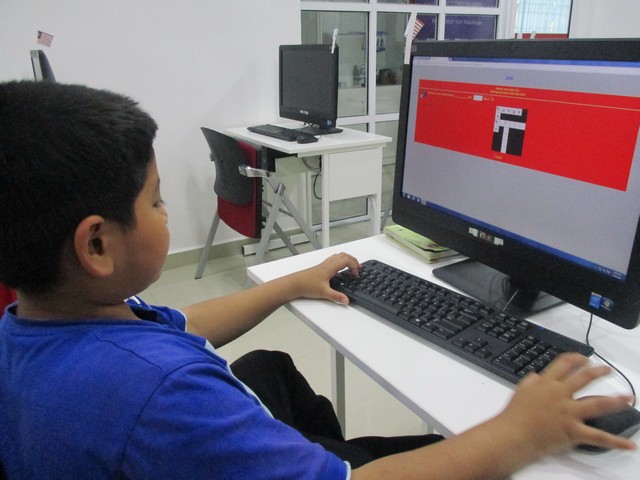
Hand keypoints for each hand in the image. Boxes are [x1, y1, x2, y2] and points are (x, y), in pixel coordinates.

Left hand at [292, 252, 359, 304]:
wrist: (294, 284)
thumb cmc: (306, 286)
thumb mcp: (323, 293)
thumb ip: (336, 296)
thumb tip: (347, 300)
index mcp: (330, 267)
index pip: (346, 261)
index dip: (354, 266)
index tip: (356, 275)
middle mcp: (327, 264)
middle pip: (344, 255)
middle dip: (353, 260)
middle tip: (358, 268)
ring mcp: (323, 265)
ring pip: (338, 256)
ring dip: (347, 259)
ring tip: (351, 267)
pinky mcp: (320, 268)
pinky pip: (333, 260)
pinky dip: (340, 261)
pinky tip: (339, 271)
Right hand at [497, 353, 635, 459]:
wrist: (513, 434)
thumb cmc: (514, 414)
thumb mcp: (520, 390)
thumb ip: (530, 381)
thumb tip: (537, 376)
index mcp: (547, 383)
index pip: (564, 364)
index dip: (576, 358)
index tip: (584, 358)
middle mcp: (560, 395)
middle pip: (584, 378)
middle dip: (598, 372)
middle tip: (608, 370)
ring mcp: (568, 413)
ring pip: (597, 404)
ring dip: (615, 400)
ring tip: (628, 397)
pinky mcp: (573, 431)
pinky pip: (598, 437)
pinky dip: (615, 442)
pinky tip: (630, 444)